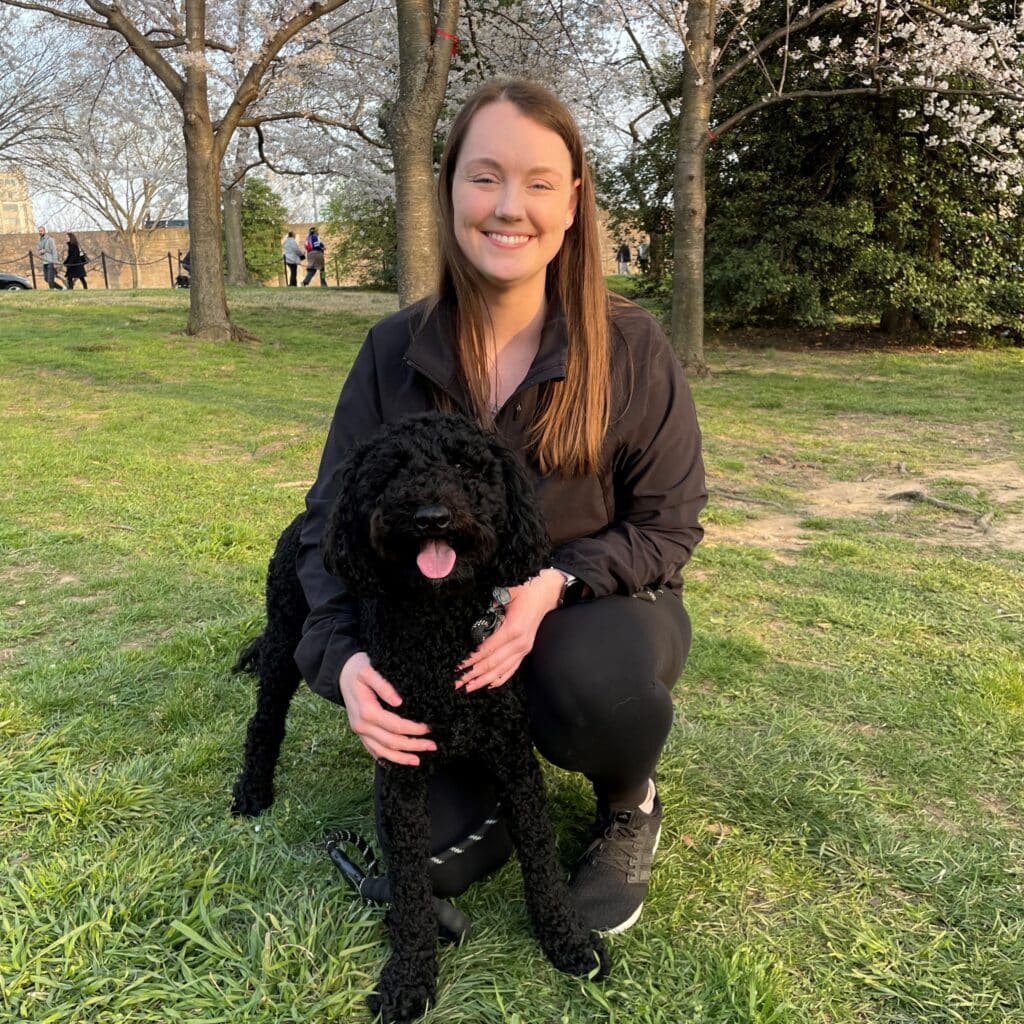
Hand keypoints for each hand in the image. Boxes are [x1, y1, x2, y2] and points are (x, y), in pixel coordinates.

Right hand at [339, 652, 435, 765]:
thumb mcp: (370, 671)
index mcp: (367, 711)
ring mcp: (360, 732)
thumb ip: (383, 685)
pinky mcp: (360, 734)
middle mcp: (362, 725)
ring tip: (419, 760)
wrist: (342, 673)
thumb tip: (398, 702)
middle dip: (413, 746)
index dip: (414, 729)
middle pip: (392, 742)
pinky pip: (374, 751)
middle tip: (433, 745)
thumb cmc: (359, 669)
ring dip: (402, 757)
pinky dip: (387, 758)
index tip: (429, 728)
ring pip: (382, 752)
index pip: (396, 726)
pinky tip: (400, 761)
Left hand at [456, 569, 563, 691]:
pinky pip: (512, 668)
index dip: (472, 659)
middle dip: (473, 674)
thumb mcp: (504, 595)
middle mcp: (519, 642)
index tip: (458, 666)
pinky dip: (501, 678)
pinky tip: (489, 685)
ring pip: (501, 670)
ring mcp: (524, 648)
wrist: (544, 594)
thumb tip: (475, 621)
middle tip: (457, 682)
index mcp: (513, 629)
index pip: (487, 649)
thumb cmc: (524, 592)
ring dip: (484, 680)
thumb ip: (489, 608)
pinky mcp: (526, 650)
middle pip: (492, 663)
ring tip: (469, 688)